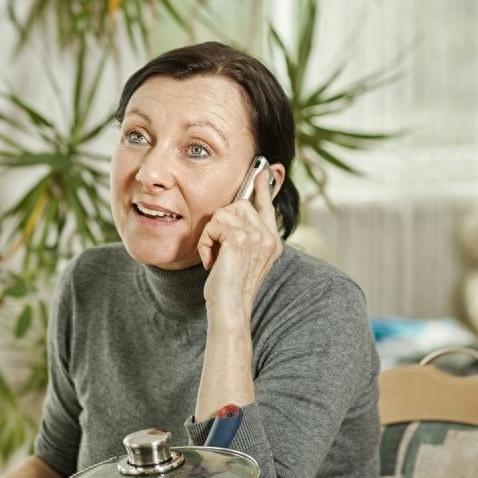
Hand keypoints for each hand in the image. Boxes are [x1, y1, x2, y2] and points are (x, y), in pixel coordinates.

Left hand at [197, 173, 282, 319]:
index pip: (268, 206)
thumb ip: (242, 236)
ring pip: (223, 213)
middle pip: (239, 204)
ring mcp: (257, 236)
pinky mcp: (240, 238)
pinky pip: (213, 225)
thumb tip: (234, 215)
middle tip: (217, 250)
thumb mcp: (239, 258)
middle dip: (220, 223)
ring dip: (211, 235)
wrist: (229, 307)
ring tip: (215, 258)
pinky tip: (211, 262)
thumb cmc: (229, 287)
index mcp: (272, 241)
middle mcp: (269, 236)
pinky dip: (206, 243)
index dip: (264, 187)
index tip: (264, 170)